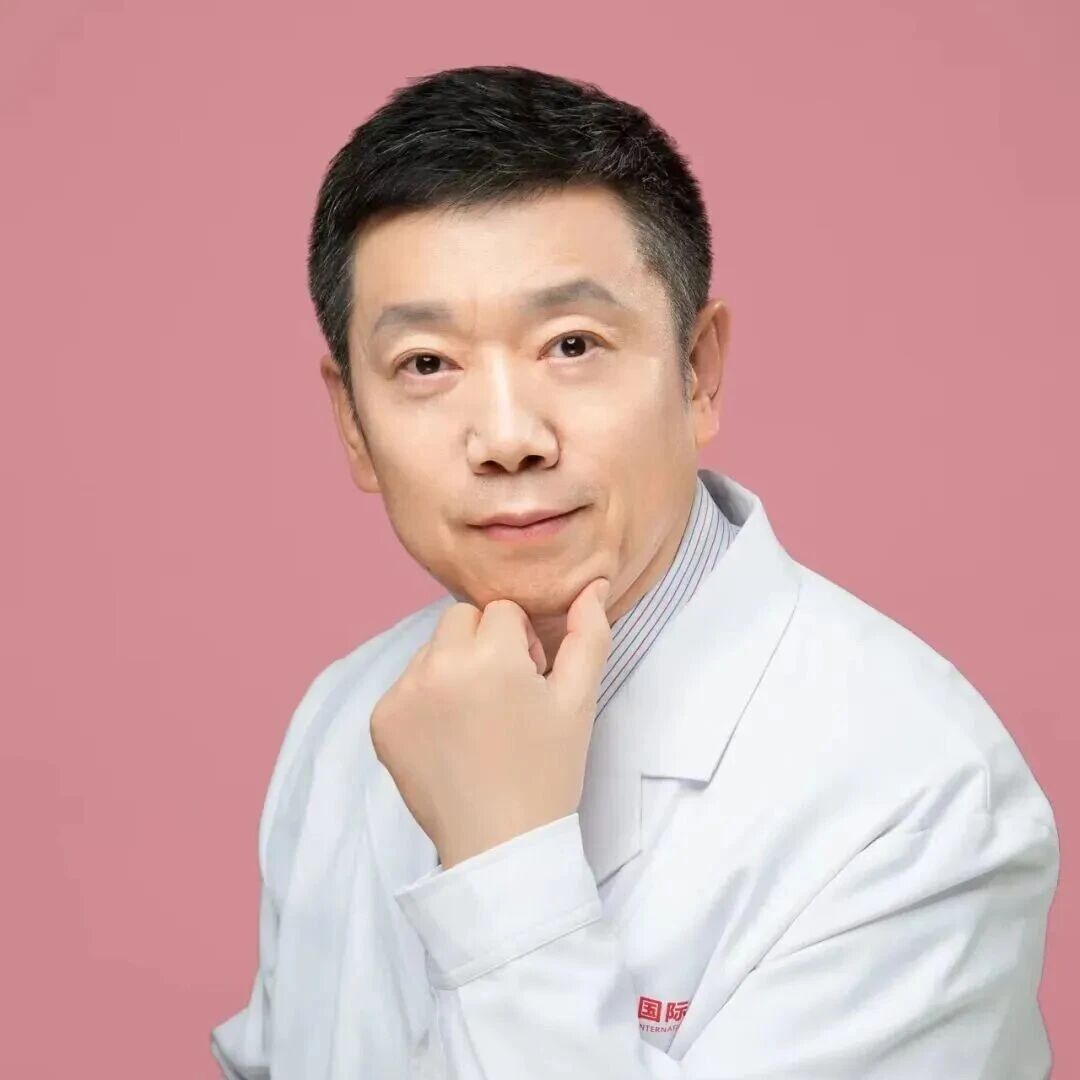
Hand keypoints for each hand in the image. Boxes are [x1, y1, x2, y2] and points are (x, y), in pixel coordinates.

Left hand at [370, 577, 612, 868]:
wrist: (500, 846)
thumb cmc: (547, 772)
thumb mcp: (578, 701)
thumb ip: (589, 635)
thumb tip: (592, 586)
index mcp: (489, 656)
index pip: (503, 611)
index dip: (522, 646)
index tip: (528, 685)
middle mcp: (437, 666)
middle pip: (460, 618)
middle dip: (483, 644)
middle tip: (503, 698)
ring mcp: (402, 694)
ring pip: (431, 648)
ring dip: (453, 667)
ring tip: (476, 720)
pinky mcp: (380, 720)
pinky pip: (406, 683)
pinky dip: (426, 699)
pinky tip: (449, 738)